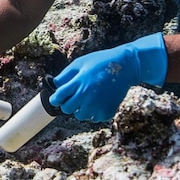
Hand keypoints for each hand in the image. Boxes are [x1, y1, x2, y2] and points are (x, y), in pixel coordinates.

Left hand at [49, 33, 166, 121]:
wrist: (126, 67)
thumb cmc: (100, 62)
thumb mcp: (79, 63)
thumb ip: (65, 75)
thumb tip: (54, 86)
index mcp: (78, 83)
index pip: (58, 98)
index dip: (55, 99)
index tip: (57, 97)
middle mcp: (86, 96)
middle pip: (66, 109)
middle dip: (67, 103)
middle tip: (74, 96)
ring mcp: (97, 106)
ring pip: (79, 116)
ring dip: (80, 109)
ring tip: (88, 97)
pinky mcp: (107, 112)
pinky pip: (94, 118)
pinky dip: (94, 112)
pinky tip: (98, 101)